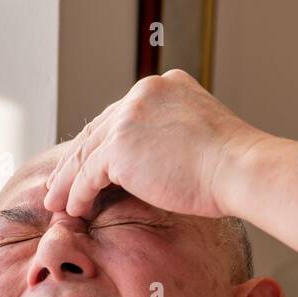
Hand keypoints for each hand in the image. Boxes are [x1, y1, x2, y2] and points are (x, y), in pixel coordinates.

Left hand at [43, 69, 262, 219]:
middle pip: (97, 131)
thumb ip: (171, 137)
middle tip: (60, 183)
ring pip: (86, 153)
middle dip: (76, 161)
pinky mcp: (119, 146)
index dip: (100, 143)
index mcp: (163, 86)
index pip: (120, 116)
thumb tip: (153, 165)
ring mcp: (129, 117)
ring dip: (68, 181)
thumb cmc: (232, 167)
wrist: (241, 169)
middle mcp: (142, 94)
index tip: (87, 163)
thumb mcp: (199, 136)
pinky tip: (73, 209)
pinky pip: (87, 174)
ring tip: (56, 202)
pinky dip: (77, 193)